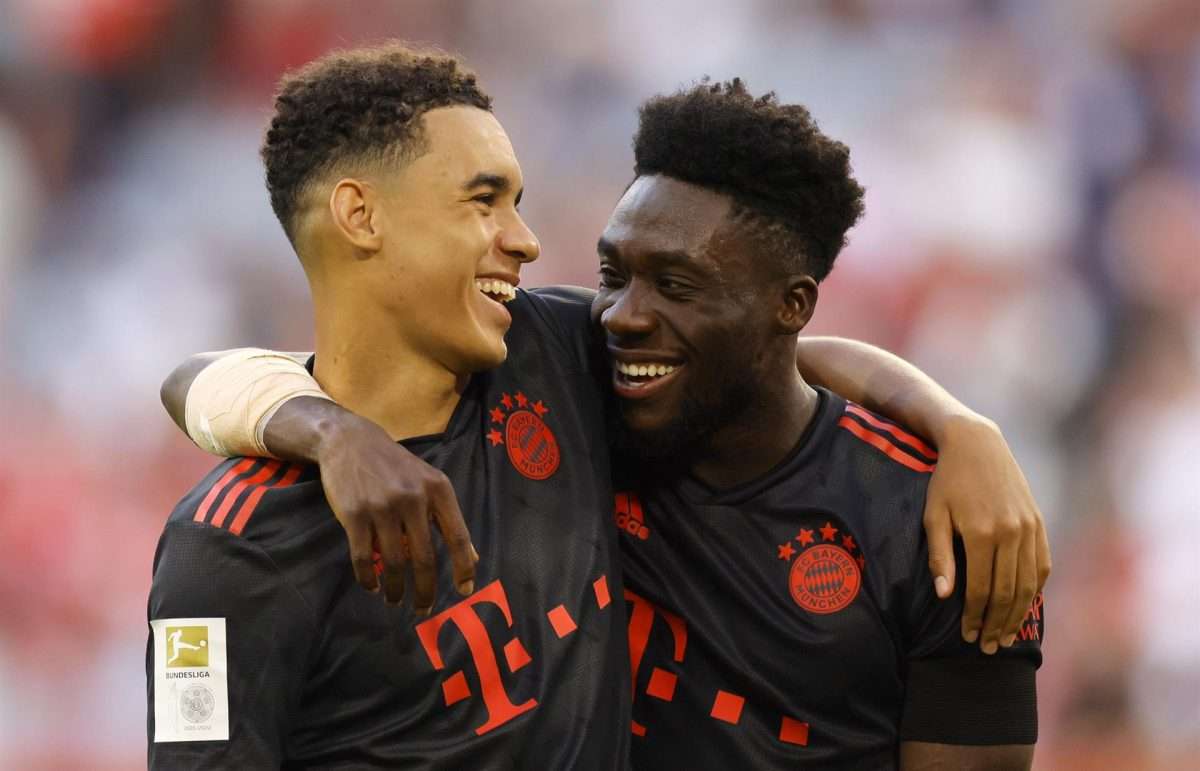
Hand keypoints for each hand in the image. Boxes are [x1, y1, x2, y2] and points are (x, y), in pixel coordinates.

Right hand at [316, 413, 477, 613]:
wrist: (351, 441)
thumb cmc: (396, 466)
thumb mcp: (430, 483)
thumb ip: (449, 519)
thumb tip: (474, 559)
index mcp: (438, 490)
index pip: (458, 536)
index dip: (464, 567)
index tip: (464, 591)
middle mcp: (413, 498)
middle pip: (424, 558)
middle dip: (425, 591)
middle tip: (423, 609)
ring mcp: (382, 506)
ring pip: (393, 562)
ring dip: (395, 589)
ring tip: (395, 599)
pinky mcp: (354, 514)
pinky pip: (363, 557)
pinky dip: (368, 578)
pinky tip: (372, 586)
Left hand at [922, 415, 1050, 652]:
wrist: (977, 444)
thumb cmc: (947, 481)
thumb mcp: (934, 515)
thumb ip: (940, 556)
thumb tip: (944, 595)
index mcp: (981, 533)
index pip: (981, 589)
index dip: (975, 617)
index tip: (968, 637)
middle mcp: (1011, 533)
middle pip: (1007, 593)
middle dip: (997, 624)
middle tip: (988, 648)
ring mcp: (1029, 528)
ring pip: (1028, 584)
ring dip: (1017, 614)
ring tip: (1006, 636)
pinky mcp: (1039, 523)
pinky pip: (1042, 566)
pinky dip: (1035, 590)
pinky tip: (1024, 606)